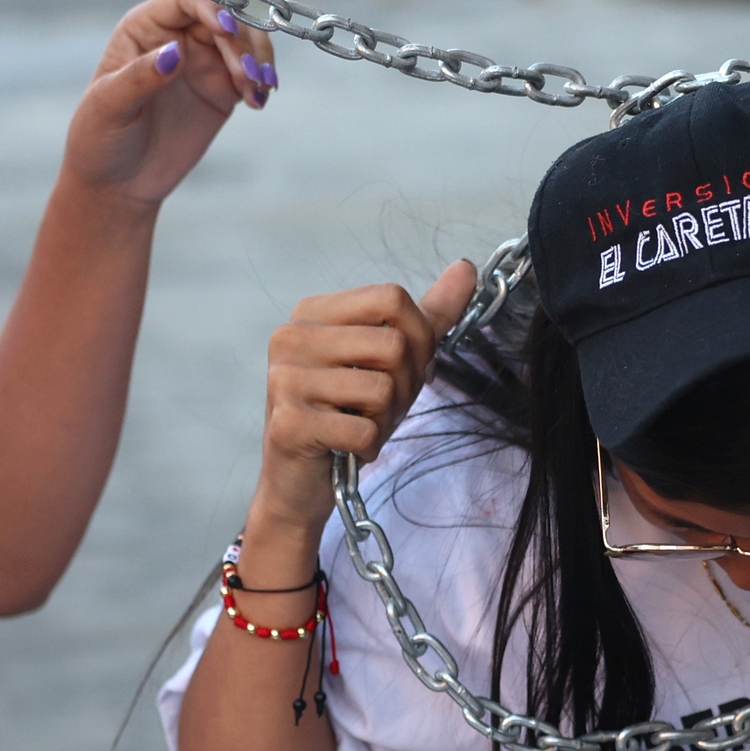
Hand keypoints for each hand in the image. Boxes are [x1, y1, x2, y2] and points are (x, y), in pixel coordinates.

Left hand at [60, 0, 274, 206]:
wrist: (117, 183)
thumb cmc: (100, 138)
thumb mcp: (110, 106)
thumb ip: (141, 76)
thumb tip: (175, 51)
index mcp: (144, 28)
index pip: (184, 0)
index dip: (210, 7)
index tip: (226, 29)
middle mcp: (177, 37)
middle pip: (223, 16)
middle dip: (241, 41)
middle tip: (247, 75)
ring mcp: (203, 62)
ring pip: (245, 41)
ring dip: (259, 59)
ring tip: (256, 90)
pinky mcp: (222, 91)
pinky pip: (252, 74)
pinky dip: (262, 82)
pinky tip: (258, 101)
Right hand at [247, 263, 478, 544]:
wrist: (300, 482)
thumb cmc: (347, 414)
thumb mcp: (392, 360)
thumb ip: (428, 314)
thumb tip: (466, 268)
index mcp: (313, 311)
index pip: (392, 298)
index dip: (417, 337)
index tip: (402, 368)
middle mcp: (291, 337)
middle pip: (393, 343)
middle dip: (403, 386)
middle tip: (377, 408)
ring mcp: (284, 379)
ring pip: (381, 388)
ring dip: (385, 420)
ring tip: (359, 427)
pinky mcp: (288, 423)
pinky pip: (363, 430)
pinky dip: (368, 446)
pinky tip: (345, 448)